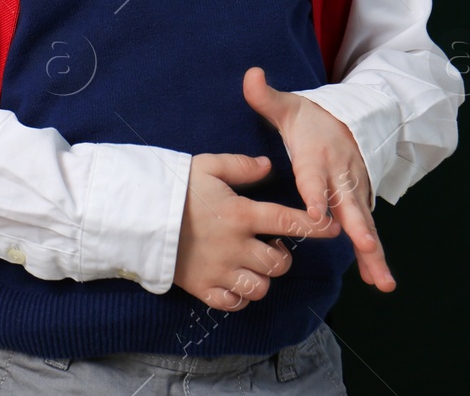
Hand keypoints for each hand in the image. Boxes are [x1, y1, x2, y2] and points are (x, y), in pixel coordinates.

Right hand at [172, 152, 341, 311]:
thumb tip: (268, 166)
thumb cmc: (173, 188)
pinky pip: (235, 303)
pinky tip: (234, 280)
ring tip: (250, 263)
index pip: (290, 222)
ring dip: (262, 277)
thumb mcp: (205, 166)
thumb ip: (240, 165)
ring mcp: (220, 271)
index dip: (316, 226)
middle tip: (267, 245)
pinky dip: (240, 296)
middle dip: (281, 256)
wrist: (135, 216)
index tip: (334, 229)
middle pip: (280, 264)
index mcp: (240, 214)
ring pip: (261, 287)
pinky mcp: (203, 288)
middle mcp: (236, 246)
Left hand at [242, 65, 396, 291]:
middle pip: (349, 204)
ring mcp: (354, 189)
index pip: (314, 176)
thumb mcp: (287, 105)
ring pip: (364, 223)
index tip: (314, 213)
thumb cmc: (309, 118)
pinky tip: (378, 280)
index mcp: (316, 155)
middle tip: (365, 246)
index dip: (315, 193)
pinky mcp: (360, 201)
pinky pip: (367, 229)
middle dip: (358, 227)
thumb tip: (251, 74)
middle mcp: (340, 175)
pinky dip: (374, 254)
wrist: (347, 119)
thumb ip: (266, 96)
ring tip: (380, 280)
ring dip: (372, 251)